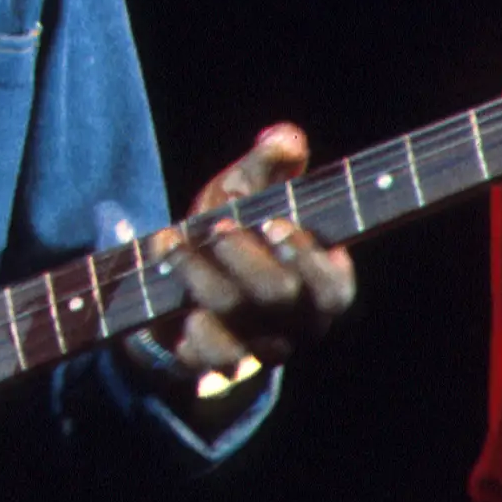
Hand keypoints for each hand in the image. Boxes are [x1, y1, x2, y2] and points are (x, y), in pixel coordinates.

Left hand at [140, 124, 355, 388]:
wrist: (186, 282)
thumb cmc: (233, 229)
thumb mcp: (249, 189)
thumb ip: (268, 161)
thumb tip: (284, 137)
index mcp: (319, 284)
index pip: (333, 286)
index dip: (308, 259)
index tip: (273, 224)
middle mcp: (293, 324)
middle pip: (279, 301)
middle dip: (246, 260)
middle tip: (218, 227)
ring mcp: (253, 350)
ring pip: (238, 332)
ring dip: (199, 280)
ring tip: (169, 240)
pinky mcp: (211, 363)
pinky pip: (203, 359)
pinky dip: (187, 327)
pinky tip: (168, 291)